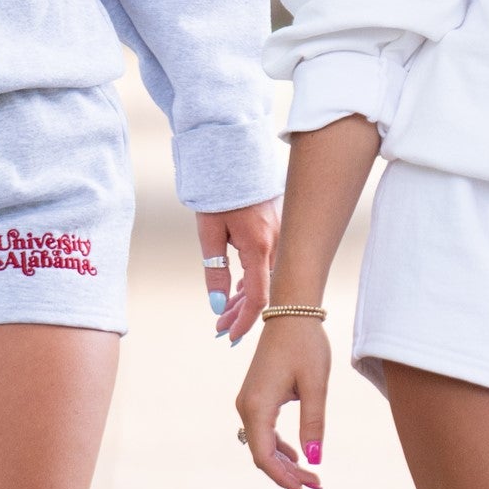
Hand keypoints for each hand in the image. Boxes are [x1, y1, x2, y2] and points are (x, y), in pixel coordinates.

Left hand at [195, 199, 278, 343]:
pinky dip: (255, 278)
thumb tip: (219, 306)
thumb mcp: (209, 233)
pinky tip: (240, 287)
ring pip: (268, 276)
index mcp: (258, 246)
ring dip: (247, 296)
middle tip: (220, 328)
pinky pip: (271, 261)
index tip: (229, 336)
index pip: (259, 298)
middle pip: (265, 290)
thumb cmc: (217, 192)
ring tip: (225, 312)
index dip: (245, 322)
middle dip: (242, 313)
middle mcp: (275, 242)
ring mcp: (279, 233)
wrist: (231, 153)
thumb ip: (215, 271)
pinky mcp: (277, 225)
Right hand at [236, 316, 326, 488]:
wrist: (291, 311)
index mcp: (257, 405)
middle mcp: (246, 405)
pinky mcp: (255, 395)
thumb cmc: (305, 344)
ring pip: (262, 444)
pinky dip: (279, 447)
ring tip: (311, 475)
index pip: (264, 456)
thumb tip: (313, 459)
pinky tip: (297, 455)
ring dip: (284, 462)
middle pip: (262, 453)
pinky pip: (263, 431)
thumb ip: (313, 423)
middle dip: (288, 474)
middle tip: (316, 485)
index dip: (284, 478)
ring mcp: (248, 400)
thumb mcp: (315, 385)